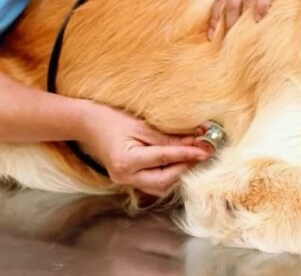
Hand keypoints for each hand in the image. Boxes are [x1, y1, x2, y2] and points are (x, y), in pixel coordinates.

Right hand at [78, 102, 212, 195]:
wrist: (88, 124)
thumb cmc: (113, 120)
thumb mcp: (142, 125)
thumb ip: (169, 137)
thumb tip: (196, 141)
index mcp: (126, 161)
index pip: (164, 159)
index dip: (187, 154)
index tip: (205, 150)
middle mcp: (124, 177)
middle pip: (164, 181)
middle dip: (185, 168)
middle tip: (203, 154)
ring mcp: (125, 182)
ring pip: (161, 187)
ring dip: (179, 174)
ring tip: (194, 159)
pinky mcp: (130, 180)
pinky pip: (154, 184)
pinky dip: (170, 175)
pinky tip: (180, 164)